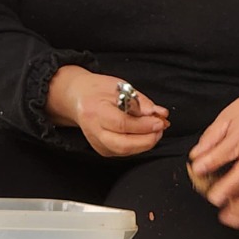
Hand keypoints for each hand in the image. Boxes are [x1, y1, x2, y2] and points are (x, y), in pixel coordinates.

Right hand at [47, 66, 168, 156]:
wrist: (78, 98)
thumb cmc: (98, 90)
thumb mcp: (120, 86)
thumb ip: (140, 101)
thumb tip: (159, 113)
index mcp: (95, 111)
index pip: (122, 124)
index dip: (144, 125)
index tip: (160, 121)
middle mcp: (94, 131)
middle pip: (123, 145)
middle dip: (147, 140)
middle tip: (160, 128)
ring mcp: (97, 143)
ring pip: (125, 151)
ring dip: (145, 143)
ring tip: (155, 130)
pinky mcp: (102, 150)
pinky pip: (124, 152)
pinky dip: (138, 145)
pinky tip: (145, 134)